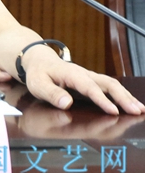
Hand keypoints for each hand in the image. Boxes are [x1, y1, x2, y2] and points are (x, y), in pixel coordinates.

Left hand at [22, 48, 144, 114]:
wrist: (39, 61)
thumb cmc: (38, 74)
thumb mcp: (38, 84)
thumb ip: (51, 94)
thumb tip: (67, 103)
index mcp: (71, 74)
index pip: (89, 87)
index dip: (101, 100)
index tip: (113, 111)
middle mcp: (84, 74)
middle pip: (108, 84)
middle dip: (123, 98)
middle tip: (136, 111)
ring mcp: (90, 77)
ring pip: (112, 85)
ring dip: (127, 97)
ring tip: (140, 110)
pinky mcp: (92, 82)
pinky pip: (110, 87)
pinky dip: (123, 95)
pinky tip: (132, 105)